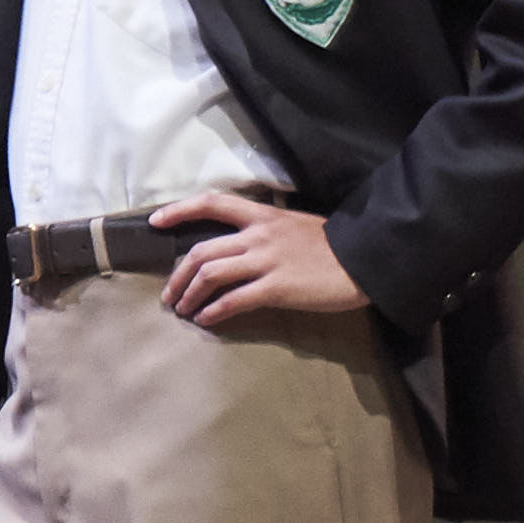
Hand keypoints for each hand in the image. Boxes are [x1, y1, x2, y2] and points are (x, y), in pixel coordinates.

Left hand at [152, 192, 371, 324]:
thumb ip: (264, 230)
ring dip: (189, 294)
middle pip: (201, 251)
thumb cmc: (334, 245)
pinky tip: (206, 319)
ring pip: (211, 274)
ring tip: (183, 309)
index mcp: (263, 216)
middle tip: (169, 295)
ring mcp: (267, 261)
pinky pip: (234, 300)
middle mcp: (259, 235)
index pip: (212, 203)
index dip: (179, 210)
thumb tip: (238, 243)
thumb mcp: (295, 225)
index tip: (155, 221)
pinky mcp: (277, 287)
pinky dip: (214, 311)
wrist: (368, 260)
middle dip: (178, 275)